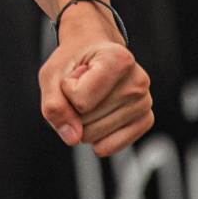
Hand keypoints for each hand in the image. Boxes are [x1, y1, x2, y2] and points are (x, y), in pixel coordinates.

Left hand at [39, 3, 152, 155]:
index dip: (66, 90)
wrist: (93, 52)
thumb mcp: (51, 75)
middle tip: (83, 86)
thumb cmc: (73, 62)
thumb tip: (73, 138)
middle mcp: (138, 80)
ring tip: (92, 96)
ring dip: (84, 122)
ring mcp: (144, 102)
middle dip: (74, 108)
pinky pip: (109, 146)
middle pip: (88, 120)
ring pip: (96, 136)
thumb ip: (54, 105)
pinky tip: (100, 113)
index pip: (80, 100)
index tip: (75, 73)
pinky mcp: (145, 120)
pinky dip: (96, 137)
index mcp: (118, 59)